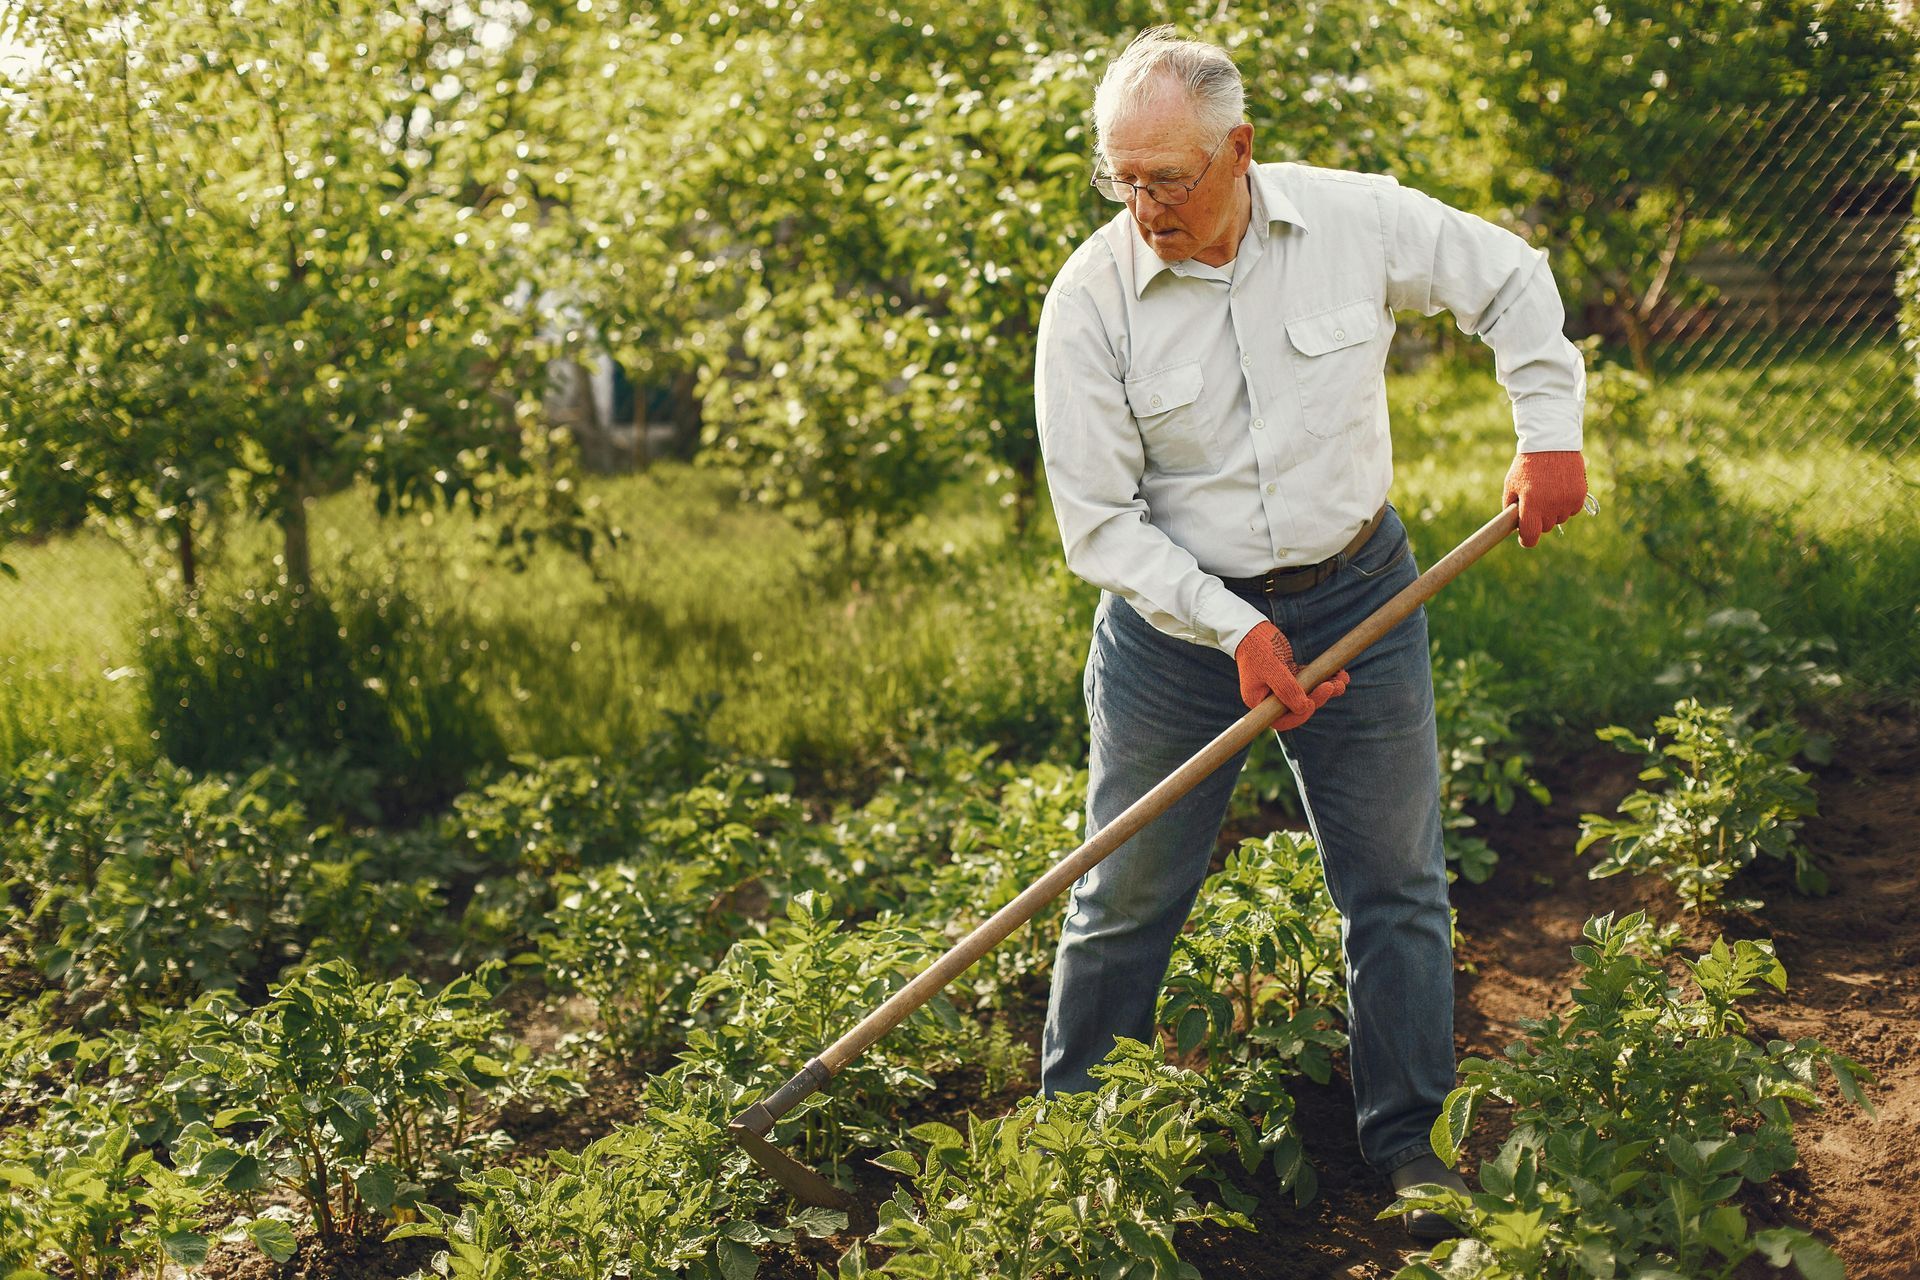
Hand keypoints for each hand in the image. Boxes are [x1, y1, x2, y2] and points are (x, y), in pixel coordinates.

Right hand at [1234, 621, 1349, 730]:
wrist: (1252, 628)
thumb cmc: (1258, 648)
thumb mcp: (1273, 669)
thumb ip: (1287, 690)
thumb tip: (1304, 708)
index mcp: (1259, 702)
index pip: (1282, 720)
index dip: (1300, 715)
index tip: (1312, 702)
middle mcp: (1270, 697)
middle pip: (1298, 706)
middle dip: (1319, 697)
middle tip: (1335, 686)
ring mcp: (1280, 686)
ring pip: (1306, 693)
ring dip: (1325, 688)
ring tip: (1342, 680)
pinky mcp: (1289, 674)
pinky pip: (1308, 681)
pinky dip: (1321, 677)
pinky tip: (1338, 672)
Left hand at [1501, 450, 1587, 547]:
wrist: (1551, 444)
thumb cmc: (1527, 466)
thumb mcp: (1511, 485)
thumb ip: (1510, 507)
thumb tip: (1514, 526)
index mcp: (1531, 506)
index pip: (1530, 537)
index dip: (1526, 539)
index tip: (1525, 537)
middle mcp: (1551, 507)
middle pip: (1545, 528)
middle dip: (1539, 519)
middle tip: (1535, 501)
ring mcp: (1567, 502)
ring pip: (1559, 519)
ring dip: (1553, 511)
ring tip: (1548, 490)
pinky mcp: (1580, 496)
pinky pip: (1572, 509)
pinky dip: (1566, 503)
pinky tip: (1560, 488)